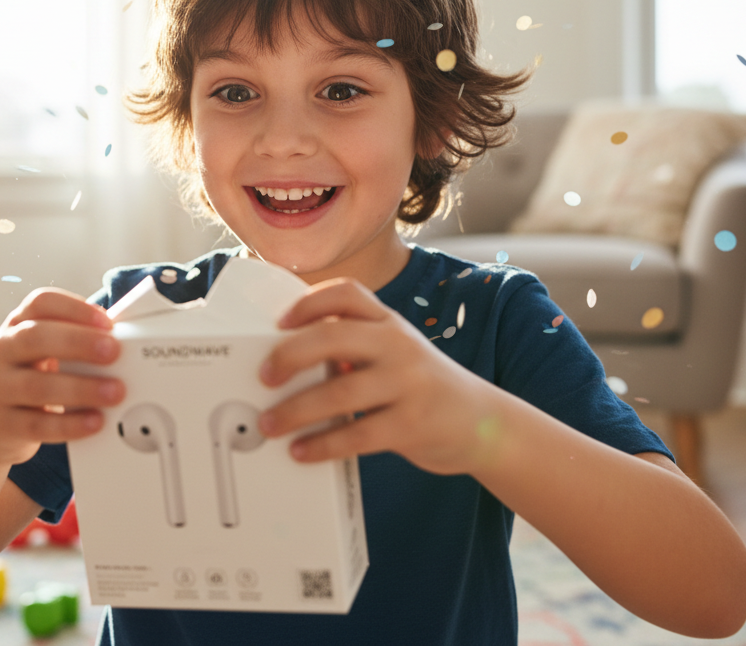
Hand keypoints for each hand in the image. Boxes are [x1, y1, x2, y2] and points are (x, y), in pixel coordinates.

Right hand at [0, 289, 124, 466]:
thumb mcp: (42, 351)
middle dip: (78, 342)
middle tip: (114, 351)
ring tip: (114, 391)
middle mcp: (3, 350)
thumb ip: (73, 340)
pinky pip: (37, 424)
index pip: (41, 303)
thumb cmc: (28, 378)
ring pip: (36, 385)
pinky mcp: (3, 423)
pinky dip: (69, 424)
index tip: (107, 321)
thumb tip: (122, 340)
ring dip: (81, 388)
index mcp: (18, 325)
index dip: (75, 308)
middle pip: (36, 338)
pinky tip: (94, 422)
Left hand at [256, 278, 496, 475]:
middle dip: (289, 356)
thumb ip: (352, 349)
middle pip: (333, 337)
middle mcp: (398, 345)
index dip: (308, 303)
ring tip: (270, 423)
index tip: (279, 322)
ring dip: (295, 410)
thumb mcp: (394, 353)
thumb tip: (286, 364)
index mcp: (389, 322)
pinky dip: (322, 444)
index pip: (346, 294)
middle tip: (264, 376)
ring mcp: (408, 383)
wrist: (482, 422)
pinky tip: (302, 450)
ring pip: (339, 392)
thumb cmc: (421, 385)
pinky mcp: (412, 424)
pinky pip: (356, 434)